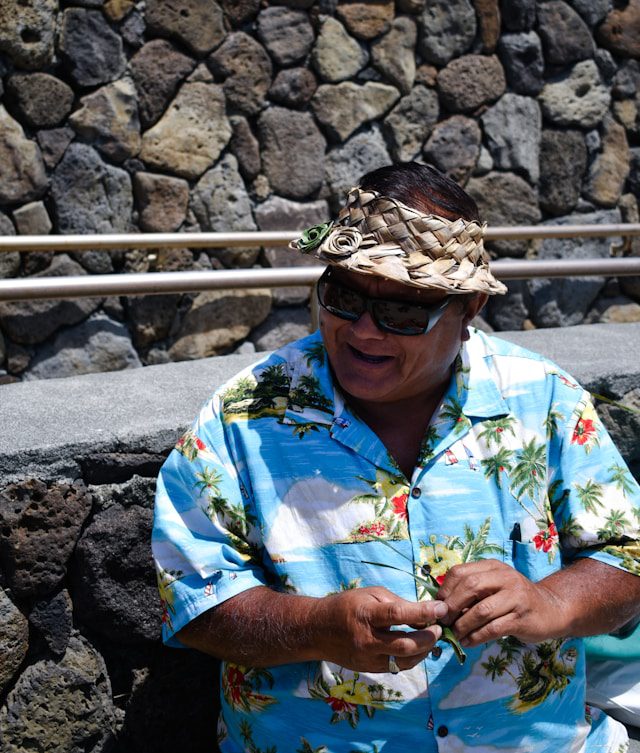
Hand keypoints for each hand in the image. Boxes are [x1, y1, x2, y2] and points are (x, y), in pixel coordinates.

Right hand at [313, 586, 447, 672]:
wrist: (319, 630)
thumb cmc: (347, 605)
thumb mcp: (370, 594)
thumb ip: (396, 603)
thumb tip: (423, 613)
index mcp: (366, 615)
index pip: (398, 614)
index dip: (423, 612)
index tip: (441, 608)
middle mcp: (367, 640)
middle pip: (406, 645)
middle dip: (429, 638)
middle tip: (439, 628)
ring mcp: (368, 659)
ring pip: (405, 661)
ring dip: (424, 651)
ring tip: (432, 638)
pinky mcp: (370, 670)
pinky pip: (397, 667)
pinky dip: (412, 658)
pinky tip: (418, 647)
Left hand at [436, 560, 567, 646]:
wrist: (552, 609)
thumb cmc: (514, 599)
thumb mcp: (494, 587)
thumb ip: (471, 592)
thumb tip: (442, 608)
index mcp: (492, 567)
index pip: (460, 571)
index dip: (445, 589)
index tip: (438, 606)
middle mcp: (504, 577)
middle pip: (470, 586)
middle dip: (452, 606)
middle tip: (443, 621)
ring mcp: (515, 597)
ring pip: (482, 610)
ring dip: (463, 625)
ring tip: (455, 635)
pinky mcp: (522, 618)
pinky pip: (493, 628)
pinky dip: (476, 637)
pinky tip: (468, 643)